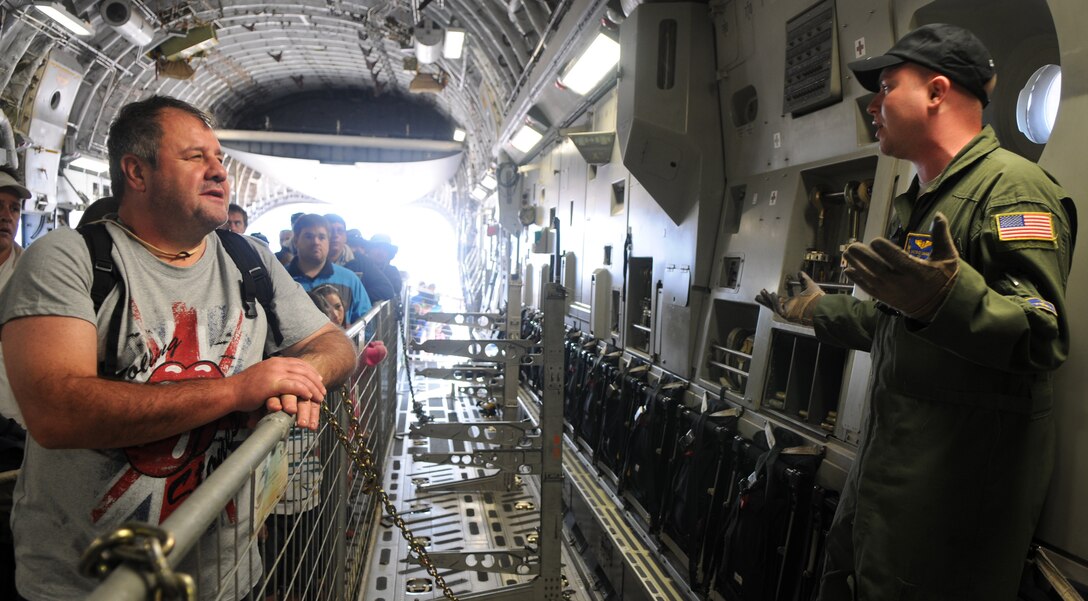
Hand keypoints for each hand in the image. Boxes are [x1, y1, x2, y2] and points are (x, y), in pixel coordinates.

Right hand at [231, 357, 325, 429]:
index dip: (311, 372)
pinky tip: (309, 397)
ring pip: (302, 378)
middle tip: (323, 391)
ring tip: (319, 398)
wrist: (231, 391)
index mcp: (276, 361)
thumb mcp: (263, 376)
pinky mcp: (273, 383)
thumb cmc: (245, 388)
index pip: (299, 363)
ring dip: (313, 388)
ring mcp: (275, 372)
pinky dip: (304, 391)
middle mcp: (277, 364)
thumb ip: (275, 375)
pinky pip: (294, 386)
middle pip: (304, 370)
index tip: (319, 380)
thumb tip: (284, 381)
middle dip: (315, 381)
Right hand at [756, 271, 824, 325]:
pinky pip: (778, 308)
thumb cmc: (818, 300)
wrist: (821, 308)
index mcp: (794, 305)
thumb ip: (804, 279)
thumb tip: (800, 273)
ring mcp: (788, 313)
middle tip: (758, 295)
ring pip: (774, 306)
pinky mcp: (788, 314)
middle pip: (773, 305)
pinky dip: (774, 301)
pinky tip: (772, 294)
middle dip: (765, 300)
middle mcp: (790, 309)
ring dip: (767, 299)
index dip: (773, 297)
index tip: (768, 292)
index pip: (780, 301)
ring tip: (762, 292)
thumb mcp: (809, 285)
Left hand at [842, 212, 959, 321]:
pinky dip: (857, 280)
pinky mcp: (886, 298)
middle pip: (878, 268)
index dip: (884, 249)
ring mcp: (892, 292)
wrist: (940, 306)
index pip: (897, 259)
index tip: (875, 241)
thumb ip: (941, 236)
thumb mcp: (947, 257)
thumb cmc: (944, 278)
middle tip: (852, 246)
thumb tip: (939, 214)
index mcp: (917, 271)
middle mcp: (902, 283)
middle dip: (864, 257)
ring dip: (857, 265)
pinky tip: (848, 271)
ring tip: (847, 253)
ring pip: (870, 278)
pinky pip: (869, 289)